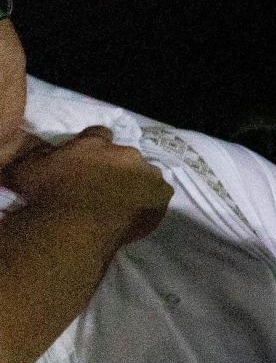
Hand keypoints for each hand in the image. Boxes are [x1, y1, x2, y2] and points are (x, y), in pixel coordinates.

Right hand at [4, 128, 171, 247]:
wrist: (75, 228)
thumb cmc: (47, 197)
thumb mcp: (26, 170)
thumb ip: (36, 156)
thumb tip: (37, 150)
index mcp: (96, 142)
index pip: (99, 134)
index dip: (93, 147)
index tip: (88, 160)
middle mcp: (126, 153)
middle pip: (124, 156)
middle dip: (115, 168)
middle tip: (102, 187)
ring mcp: (147, 176)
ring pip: (145, 176)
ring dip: (136, 185)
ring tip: (121, 203)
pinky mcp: (160, 199)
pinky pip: (157, 198)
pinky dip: (148, 205)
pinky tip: (135, 214)